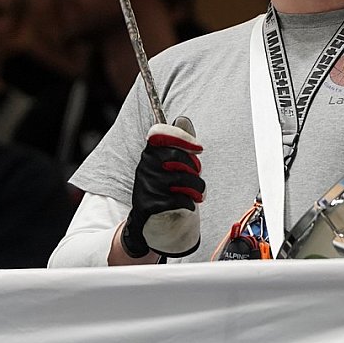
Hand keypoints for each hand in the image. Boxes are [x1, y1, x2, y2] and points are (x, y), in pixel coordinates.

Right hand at [120, 118, 204, 258]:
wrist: (147, 222)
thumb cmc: (165, 189)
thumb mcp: (170, 165)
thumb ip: (178, 145)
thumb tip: (183, 120)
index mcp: (149, 153)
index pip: (160, 133)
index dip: (182, 137)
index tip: (199, 148)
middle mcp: (144, 167)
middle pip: (178, 157)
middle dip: (195, 168)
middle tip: (198, 176)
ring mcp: (145, 186)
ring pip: (182, 180)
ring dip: (197, 189)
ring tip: (198, 194)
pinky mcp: (147, 205)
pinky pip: (177, 200)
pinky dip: (188, 204)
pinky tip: (187, 205)